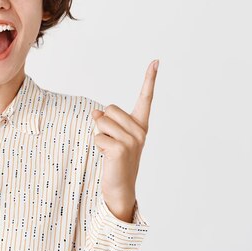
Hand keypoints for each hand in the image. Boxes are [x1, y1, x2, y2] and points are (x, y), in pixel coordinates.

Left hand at [91, 59, 158, 221]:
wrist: (120, 188)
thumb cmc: (115, 161)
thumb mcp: (112, 136)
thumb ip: (107, 121)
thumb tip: (96, 112)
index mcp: (141, 126)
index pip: (145, 98)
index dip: (150, 79)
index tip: (156, 61)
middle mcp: (140, 131)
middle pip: (109, 109)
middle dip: (103, 123)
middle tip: (111, 143)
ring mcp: (132, 140)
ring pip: (101, 122)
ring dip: (99, 135)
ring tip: (109, 151)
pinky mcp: (121, 149)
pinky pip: (98, 136)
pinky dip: (97, 145)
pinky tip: (107, 158)